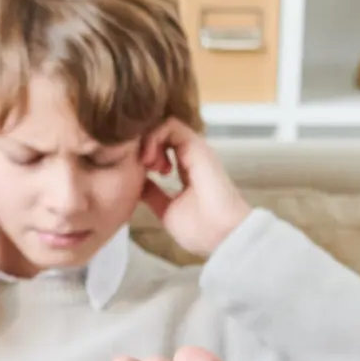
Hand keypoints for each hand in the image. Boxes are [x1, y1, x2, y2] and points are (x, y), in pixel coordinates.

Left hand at [140, 120, 251, 258]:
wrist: (222, 235)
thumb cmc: (200, 229)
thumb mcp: (166, 210)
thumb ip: (154, 194)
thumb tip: (138, 183)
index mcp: (186, 170)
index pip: (161, 147)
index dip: (143, 153)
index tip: (137, 175)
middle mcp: (190, 155)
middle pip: (160, 134)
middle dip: (143, 146)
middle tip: (141, 168)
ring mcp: (194, 149)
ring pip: (164, 126)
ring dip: (148, 141)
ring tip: (146, 164)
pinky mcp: (196, 145)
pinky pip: (170, 125)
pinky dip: (153, 137)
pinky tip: (149, 159)